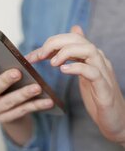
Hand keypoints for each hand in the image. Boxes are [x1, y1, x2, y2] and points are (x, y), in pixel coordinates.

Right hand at [0, 59, 53, 122]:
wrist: (6, 107)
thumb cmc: (3, 83)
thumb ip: (3, 65)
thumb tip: (17, 57)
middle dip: (5, 80)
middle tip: (18, 72)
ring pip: (8, 102)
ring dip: (23, 94)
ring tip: (37, 87)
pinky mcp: (5, 119)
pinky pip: (22, 111)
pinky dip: (36, 105)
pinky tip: (47, 101)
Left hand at [25, 26, 124, 145]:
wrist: (116, 121)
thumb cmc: (98, 98)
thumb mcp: (85, 73)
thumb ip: (77, 55)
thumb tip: (75, 29)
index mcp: (92, 58)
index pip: (73, 39)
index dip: (52, 43)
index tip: (34, 55)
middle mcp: (99, 62)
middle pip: (79, 40)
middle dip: (56, 43)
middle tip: (40, 55)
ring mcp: (104, 74)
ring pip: (89, 50)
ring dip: (67, 52)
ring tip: (52, 63)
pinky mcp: (104, 89)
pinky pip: (93, 72)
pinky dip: (77, 68)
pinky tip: (63, 70)